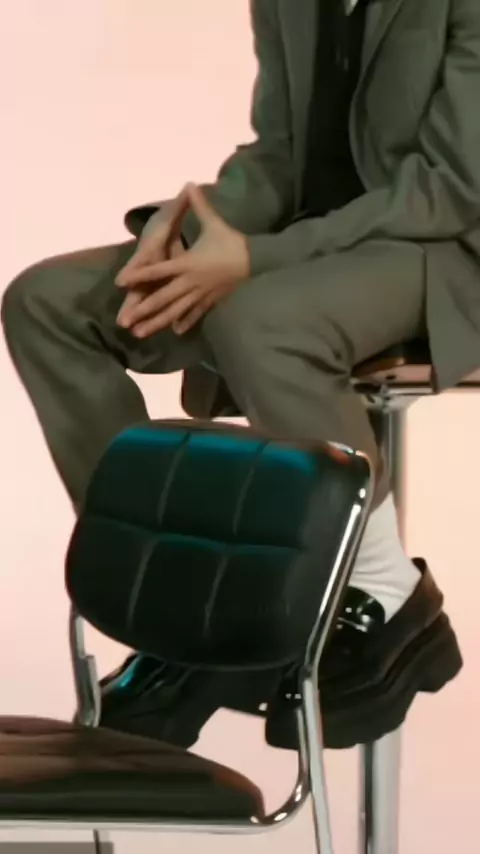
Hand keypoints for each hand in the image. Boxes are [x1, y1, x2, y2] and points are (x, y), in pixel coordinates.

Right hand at [116, 187, 189, 325]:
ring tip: (134, 332)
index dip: (132, 270)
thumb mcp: (172, 214)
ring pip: (146, 300)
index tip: (121, 281)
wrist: (159, 228)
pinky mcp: (159, 287)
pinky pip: (161, 304)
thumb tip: (189, 185)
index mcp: (153, 251)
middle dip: (131, 304)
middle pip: (139, 289)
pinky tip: (161, 332)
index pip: (142, 261)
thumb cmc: (165, 222)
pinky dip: (163, 316)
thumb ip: (181, 204)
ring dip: (141, 315)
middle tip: (122, 321)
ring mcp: (153, 280)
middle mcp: (150, 268)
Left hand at [117, 184, 249, 336]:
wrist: (257, 261)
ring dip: (158, 322)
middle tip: (126, 323)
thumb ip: (199, 205)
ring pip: (175, 311)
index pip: (158, 270)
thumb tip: (190, 184)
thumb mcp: (214, 223)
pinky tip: (176, 331)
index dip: (139, 275)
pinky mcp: (212, 300)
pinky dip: (186, 322)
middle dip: (144, 310)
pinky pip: (196, 313)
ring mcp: (201, 294)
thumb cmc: (233, 241)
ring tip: (142, 334)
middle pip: (163, 298)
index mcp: (187, 263)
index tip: (121, 283)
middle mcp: (190, 282)